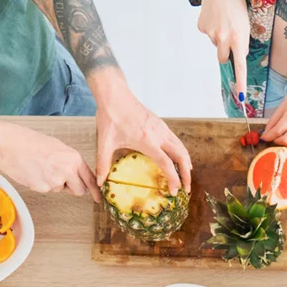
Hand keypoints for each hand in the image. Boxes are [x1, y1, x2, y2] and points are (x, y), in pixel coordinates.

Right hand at [0, 120, 98, 199]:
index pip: (90, 179)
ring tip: (41, 167)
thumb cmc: (29, 142)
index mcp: (74, 158)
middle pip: (79, 190)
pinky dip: (41, 184)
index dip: (94, 191)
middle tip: (60, 178)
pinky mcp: (42, 188)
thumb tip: (76, 174)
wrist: (8, 145)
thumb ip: (70, 162)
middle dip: (72, 188)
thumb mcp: (57, 147)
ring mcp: (55, 181)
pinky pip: (47, 190)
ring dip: (54, 183)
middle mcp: (68, 170)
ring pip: (60, 189)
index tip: (98, 198)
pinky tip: (33, 171)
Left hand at [90, 69, 191, 193]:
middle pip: (181, 156)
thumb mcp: (104, 142)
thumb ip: (103, 163)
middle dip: (187, 174)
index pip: (166, 164)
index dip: (173, 179)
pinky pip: (176, 141)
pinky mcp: (160, 124)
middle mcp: (158, 135)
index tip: (175, 191)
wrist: (115, 95)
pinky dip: (181, 152)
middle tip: (186, 188)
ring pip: (182, 148)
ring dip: (186, 163)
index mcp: (147, 141)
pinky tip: (177, 158)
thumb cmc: (110, 116)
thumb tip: (99, 182)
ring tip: (186, 176)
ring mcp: (161, 128)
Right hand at [194, 0, 249, 100]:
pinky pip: (207, 35)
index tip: (241, 97)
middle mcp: (225, 38)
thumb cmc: (237, 3)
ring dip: (219, 38)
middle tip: (229, 36)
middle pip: (223, 58)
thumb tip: (236, 54)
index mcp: (240, 38)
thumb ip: (242, 41)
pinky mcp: (202, 27)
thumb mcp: (246, 23)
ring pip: (215, 45)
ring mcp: (211, 33)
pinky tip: (214, 16)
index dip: (240, 82)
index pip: (240, 66)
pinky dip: (211, 28)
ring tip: (223, 20)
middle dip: (226, 52)